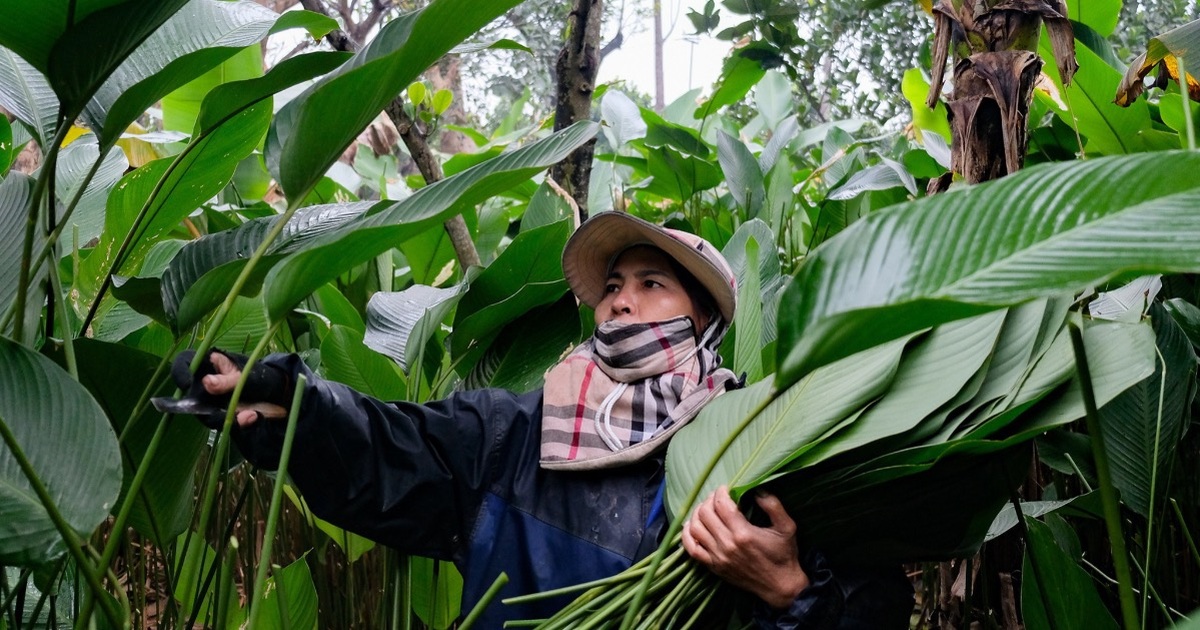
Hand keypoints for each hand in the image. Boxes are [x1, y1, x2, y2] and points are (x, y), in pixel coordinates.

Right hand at [167, 350, 287, 427]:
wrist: (277, 395)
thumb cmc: (260, 376)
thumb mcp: (248, 375)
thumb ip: (228, 380)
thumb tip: (206, 382)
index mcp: (209, 363)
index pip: (184, 362)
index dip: (180, 372)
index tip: (186, 384)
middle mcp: (203, 384)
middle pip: (191, 395)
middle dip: (207, 406)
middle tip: (226, 410)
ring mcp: (210, 402)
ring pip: (205, 413)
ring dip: (225, 417)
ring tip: (250, 414)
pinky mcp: (220, 416)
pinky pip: (222, 423)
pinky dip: (237, 423)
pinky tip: (252, 417)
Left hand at [681, 485, 808, 608]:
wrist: (779, 586)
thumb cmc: (784, 555)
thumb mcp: (787, 527)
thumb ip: (774, 506)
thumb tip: (758, 489)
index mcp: (743, 533)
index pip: (721, 504)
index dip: (721, 492)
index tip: (726, 489)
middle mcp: (727, 545)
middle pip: (705, 513)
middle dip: (709, 500)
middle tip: (716, 498)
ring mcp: (718, 557)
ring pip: (695, 528)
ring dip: (697, 514)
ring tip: (706, 509)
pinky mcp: (713, 566)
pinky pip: (691, 549)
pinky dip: (686, 535)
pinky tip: (691, 526)